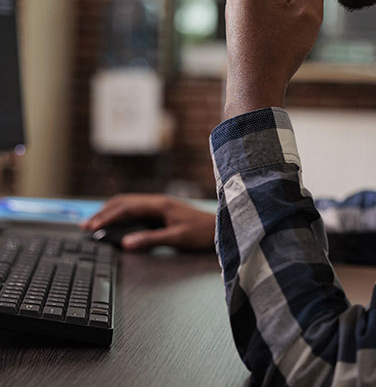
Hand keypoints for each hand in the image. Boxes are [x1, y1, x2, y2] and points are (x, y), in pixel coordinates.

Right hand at [80, 194, 215, 250]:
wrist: (219, 228)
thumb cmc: (201, 232)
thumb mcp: (176, 238)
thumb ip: (151, 240)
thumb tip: (126, 243)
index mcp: (159, 204)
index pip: (126, 207)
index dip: (107, 216)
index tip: (92, 226)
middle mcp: (157, 201)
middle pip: (124, 202)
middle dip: (103, 212)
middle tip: (85, 225)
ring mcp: (159, 205)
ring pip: (129, 204)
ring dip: (111, 212)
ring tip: (94, 223)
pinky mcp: (161, 212)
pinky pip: (136, 210)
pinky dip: (121, 215)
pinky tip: (115, 223)